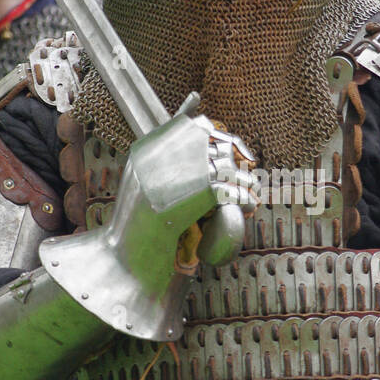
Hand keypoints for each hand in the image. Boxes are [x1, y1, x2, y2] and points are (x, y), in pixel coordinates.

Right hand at [40, 112, 259, 339]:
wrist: (129, 255)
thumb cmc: (133, 223)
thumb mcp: (140, 179)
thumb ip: (161, 157)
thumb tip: (191, 134)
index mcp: (150, 146)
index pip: (195, 125)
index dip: (217, 134)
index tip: (230, 146)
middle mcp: (168, 151)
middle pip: (217, 141)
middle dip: (236, 153)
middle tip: (247, 165)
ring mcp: (185, 169)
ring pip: (229, 166)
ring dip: (244, 178)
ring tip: (250, 188)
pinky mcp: (202, 189)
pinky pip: (232, 190)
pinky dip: (244, 198)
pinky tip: (248, 205)